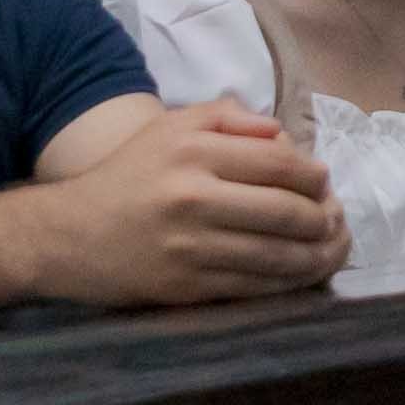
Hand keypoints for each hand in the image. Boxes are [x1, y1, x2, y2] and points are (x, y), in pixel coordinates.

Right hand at [0, 97, 343, 304]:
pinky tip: (303, 275)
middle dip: (324, 219)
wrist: (68, 235)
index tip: (324, 183)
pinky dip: (288, 283)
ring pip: (277, 255)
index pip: (279, 164)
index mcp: (192, 151)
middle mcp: (193, 197)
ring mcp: (190, 247)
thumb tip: (284, 135)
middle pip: (286, 211)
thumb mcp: (169, 127)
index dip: (314, 177)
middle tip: (337, 220)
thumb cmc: (128, 176)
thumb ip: (227, 117)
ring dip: (318, 255)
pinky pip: (254, 286)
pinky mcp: (186, 286)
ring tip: (334, 248)